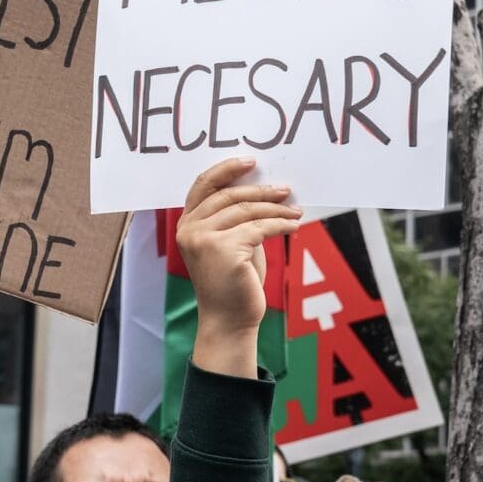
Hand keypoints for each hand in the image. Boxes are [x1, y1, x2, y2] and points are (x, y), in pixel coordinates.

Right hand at [178, 158, 300, 376]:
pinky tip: (293, 226)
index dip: (227, 169)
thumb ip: (236, 218)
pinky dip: (280, 225)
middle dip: (261, 190)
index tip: (251, 161)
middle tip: (285, 190)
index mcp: (187, 224)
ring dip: (276, 209)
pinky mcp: (224, 249)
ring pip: (247, 211)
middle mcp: (190, 229)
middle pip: (230, 195)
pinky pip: (259, 228)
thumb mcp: (230, 243)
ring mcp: (204, 239)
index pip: (204, 185)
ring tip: (295, 212)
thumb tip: (265, 190)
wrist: (230, 320)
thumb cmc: (233, 281)